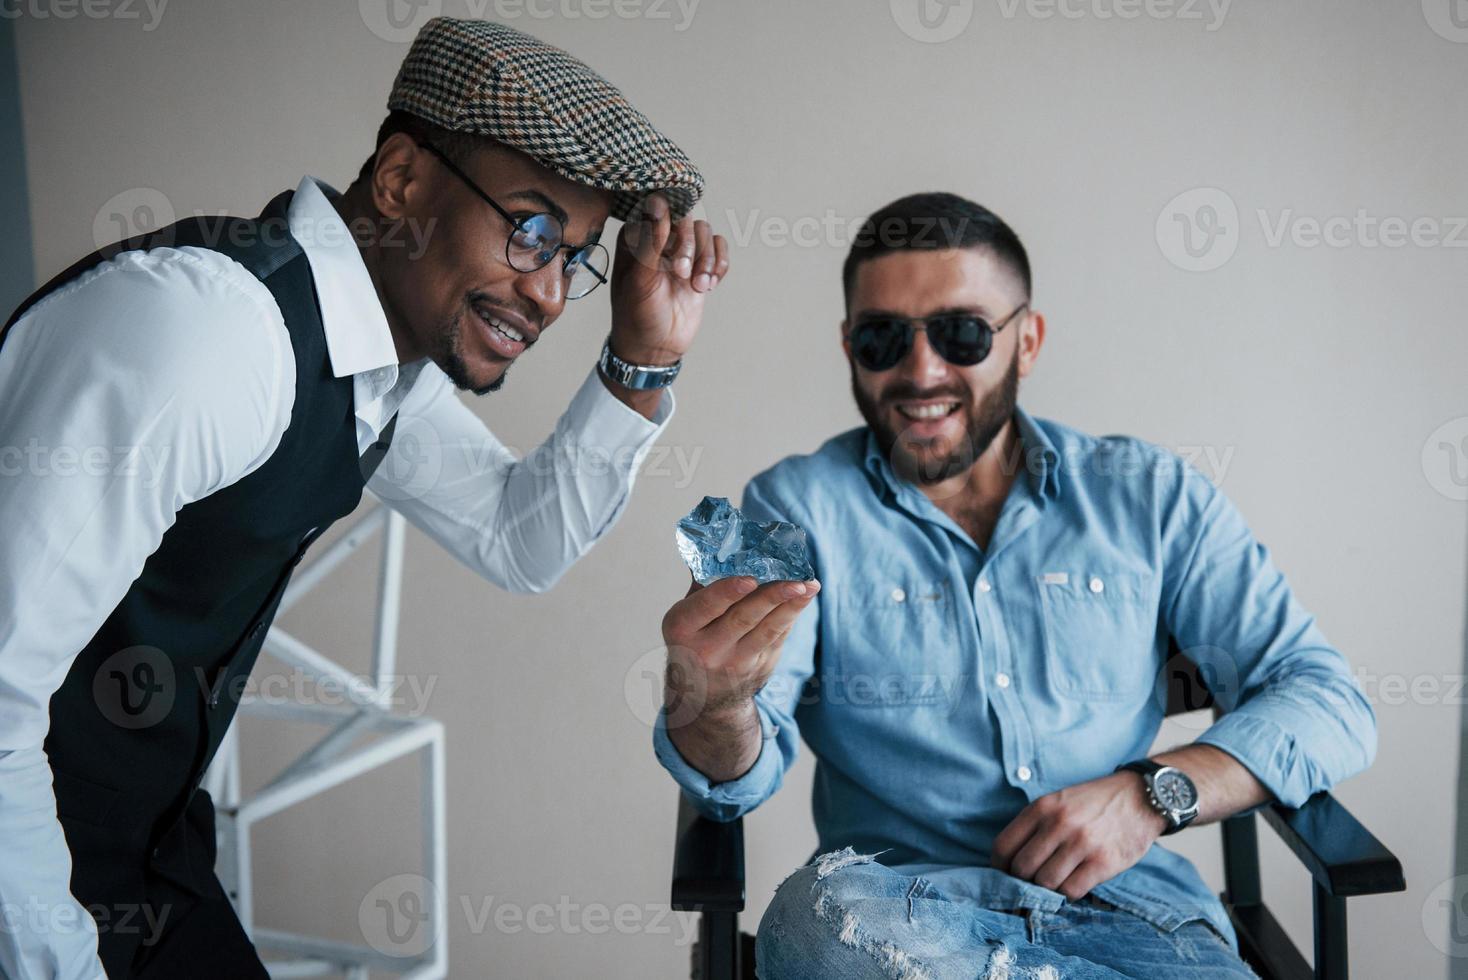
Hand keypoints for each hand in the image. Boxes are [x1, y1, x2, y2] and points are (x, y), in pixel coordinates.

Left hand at [608, 193, 728, 365]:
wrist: (655, 348)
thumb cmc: (637, 315)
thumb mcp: (641, 279)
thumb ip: (651, 239)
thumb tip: (658, 201)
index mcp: (635, 235)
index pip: (660, 207)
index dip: (671, 225)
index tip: (672, 251)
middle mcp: (658, 238)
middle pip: (688, 218)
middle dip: (690, 246)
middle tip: (682, 273)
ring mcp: (681, 251)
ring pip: (706, 233)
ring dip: (707, 260)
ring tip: (698, 286)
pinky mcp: (699, 265)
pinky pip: (719, 248)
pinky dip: (719, 265)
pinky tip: (709, 285)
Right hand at [660, 575, 817, 724]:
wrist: (702, 696)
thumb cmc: (693, 639)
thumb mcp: (685, 616)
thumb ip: (703, 584)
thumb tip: (721, 543)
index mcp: (682, 628)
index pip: (706, 607)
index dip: (728, 592)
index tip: (750, 578)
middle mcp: (706, 649)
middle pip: (743, 618)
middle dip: (772, 597)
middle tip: (795, 581)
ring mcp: (733, 662)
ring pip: (767, 630)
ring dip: (791, 606)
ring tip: (809, 586)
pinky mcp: (757, 667)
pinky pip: (777, 638)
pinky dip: (791, 616)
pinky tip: (804, 598)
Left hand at [990, 771, 1166, 900]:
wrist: (1141, 797)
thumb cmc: (1095, 802)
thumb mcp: (1059, 800)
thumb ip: (1036, 825)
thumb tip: (1010, 860)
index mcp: (1042, 807)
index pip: (1004, 845)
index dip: (998, 866)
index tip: (1003, 874)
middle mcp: (1059, 824)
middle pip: (1022, 868)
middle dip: (1022, 881)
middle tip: (1030, 883)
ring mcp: (1081, 844)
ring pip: (1046, 883)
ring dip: (1046, 889)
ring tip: (1054, 883)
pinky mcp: (1103, 862)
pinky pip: (1072, 891)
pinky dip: (1067, 894)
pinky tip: (1073, 884)